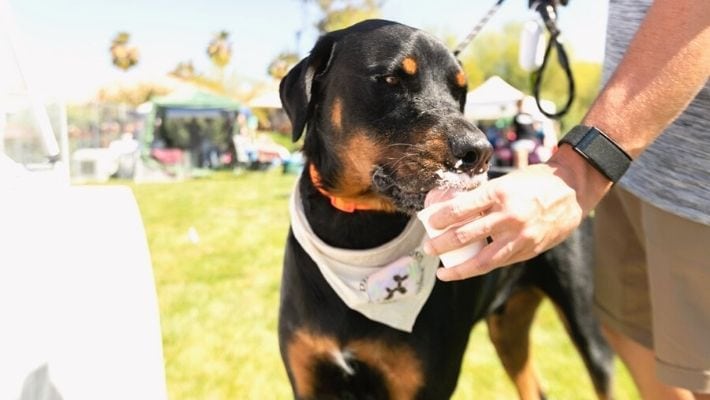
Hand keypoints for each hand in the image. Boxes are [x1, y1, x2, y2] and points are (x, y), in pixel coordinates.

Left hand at [423, 154, 602, 280]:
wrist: (572, 190)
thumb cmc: (533, 182)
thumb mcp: (505, 181)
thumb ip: (482, 197)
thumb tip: (449, 208)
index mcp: (499, 192)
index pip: (461, 207)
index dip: (441, 217)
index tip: (429, 221)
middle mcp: (509, 215)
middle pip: (466, 234)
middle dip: (442, 244)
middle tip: (428, 248)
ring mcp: (520, 236)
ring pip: (483, 259)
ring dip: (459, 268)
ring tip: (444, 271)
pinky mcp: (529, 249)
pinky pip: (499, 262)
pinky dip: (481, 267)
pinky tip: (468, 269)